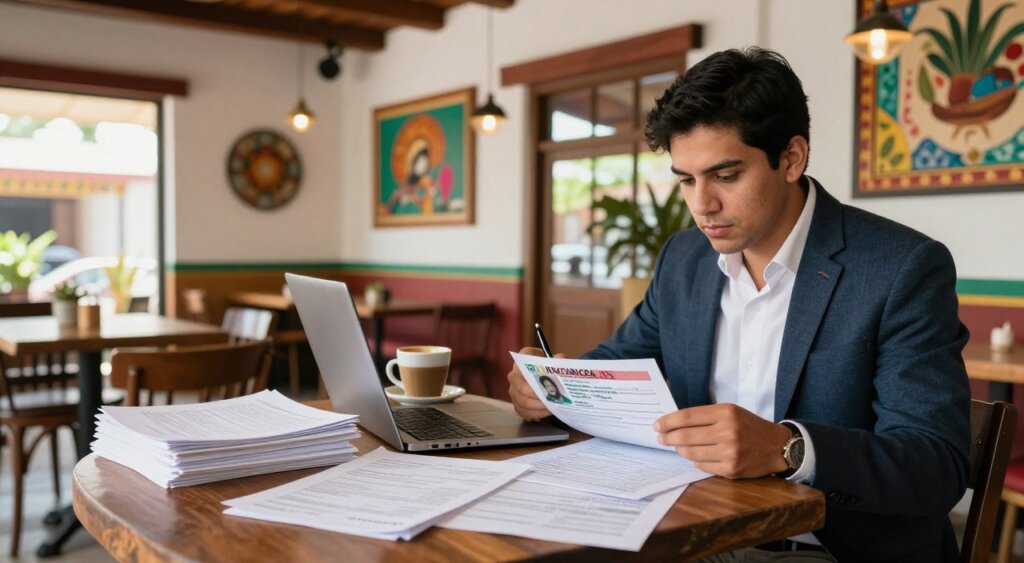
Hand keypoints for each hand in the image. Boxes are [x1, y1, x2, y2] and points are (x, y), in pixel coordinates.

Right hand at [507, 346, 562, 420]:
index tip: (542, 379)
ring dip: (537, 406)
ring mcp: (514, 391)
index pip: (520, 366)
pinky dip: (535, 414)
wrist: (543, 376)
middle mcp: (514, 376)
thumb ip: (557, 360)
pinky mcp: (516, 404)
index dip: (529, 373)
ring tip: (550, 407)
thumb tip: (560, 359)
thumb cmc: (546, 367)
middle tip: (548, 398)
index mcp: (521, 362)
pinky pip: (523, 412)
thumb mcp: (552, 361)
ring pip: (522, 402)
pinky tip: (546, 412)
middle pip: (521, 388)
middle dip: (536, 394)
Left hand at [653, 403, 791, 478]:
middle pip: (686, 436)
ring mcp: (729, 453)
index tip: (657, 425)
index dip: (668, 421)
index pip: (687, 417)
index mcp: (726, 413)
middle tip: (661, 439)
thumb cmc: (750, 426)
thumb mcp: (731, 412)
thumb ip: (705, 416)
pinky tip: (696, 456)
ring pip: (691, 453)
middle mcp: (727, 432)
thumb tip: (674, 424)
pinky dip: (695, 460)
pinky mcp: (731, 470)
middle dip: (668, 438)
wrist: (777, 446)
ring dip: (680, 449)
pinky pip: (702, 466)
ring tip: (678, 446)